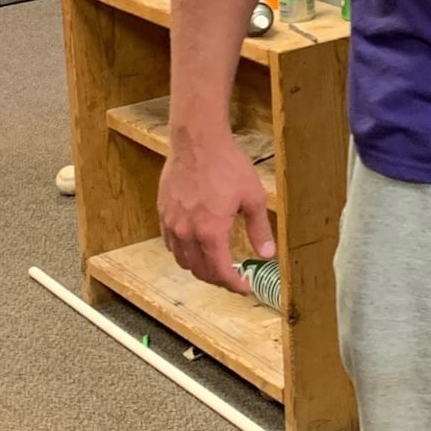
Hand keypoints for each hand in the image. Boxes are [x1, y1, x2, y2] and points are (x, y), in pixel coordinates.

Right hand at [159, 129, 275, 295]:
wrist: (198, 142)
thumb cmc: (227, 166)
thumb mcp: (252, 197)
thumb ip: (259, 229)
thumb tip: (267, 254)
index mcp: (211, 232)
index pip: (221, 271)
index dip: (233, 285)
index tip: (244, 288)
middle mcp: (187, 233)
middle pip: (200, 271)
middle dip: (218, 280)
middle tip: (233, 278)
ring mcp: (172, 224)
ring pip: (182, 260)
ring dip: (199, 269)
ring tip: (215, 265)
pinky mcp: (163, 213)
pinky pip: (170, 244)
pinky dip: (183, 253)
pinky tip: (195, 247)